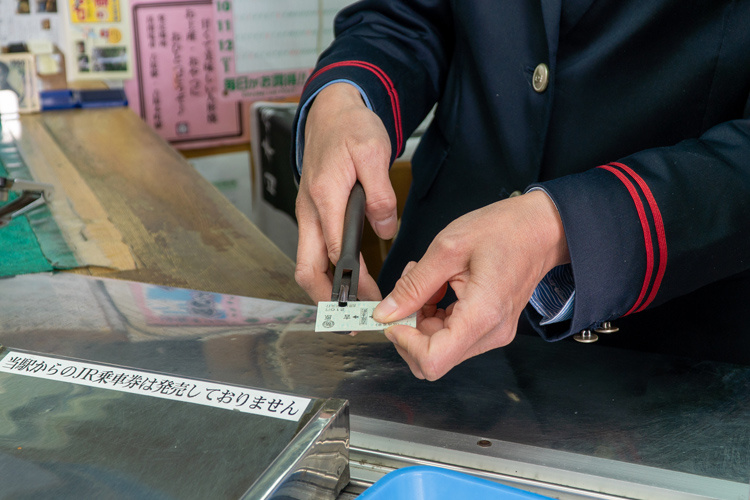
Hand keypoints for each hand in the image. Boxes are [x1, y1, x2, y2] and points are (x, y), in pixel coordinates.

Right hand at [295, 83, 397, 301]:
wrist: (330, 111)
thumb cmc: (350, 127)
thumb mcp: (373, 152)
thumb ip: (379, 194)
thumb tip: (385, 231)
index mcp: (324, 196)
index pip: (333, 251)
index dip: (347, 281)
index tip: (368, 301)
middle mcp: (309, 211)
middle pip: (306, 268)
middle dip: (325, 299)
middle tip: (351, 321)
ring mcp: (308, 214)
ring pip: (307, 263)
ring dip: (325, 289)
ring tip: (353, 308)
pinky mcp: (313, 214)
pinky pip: (314, 251)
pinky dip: (326, 272)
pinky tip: (346, 282)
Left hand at [373, 191, 569, 379]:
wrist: (541, 228)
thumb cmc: (504, 230)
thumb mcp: (447, 248)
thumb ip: (413, 285)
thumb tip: (386, 313)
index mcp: (482, 315)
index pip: (432, 361)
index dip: (404, 344)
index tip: (394, 317)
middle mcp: (491, 333)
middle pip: (433, 358)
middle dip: (410, 328)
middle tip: (408, 291)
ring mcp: (493, 333)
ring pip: (439, 347)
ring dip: (422, 319)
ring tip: (427, 281)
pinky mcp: (490, 328)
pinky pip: (451, 335)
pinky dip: (435, 316)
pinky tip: (438, 287)